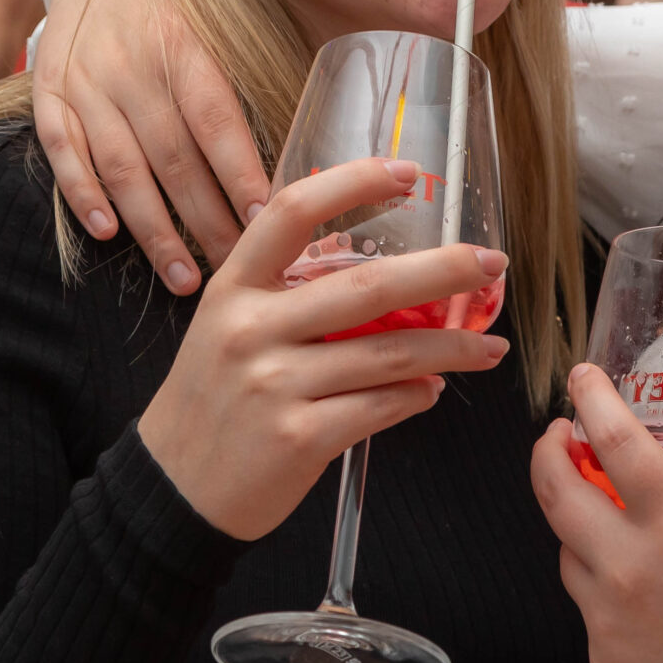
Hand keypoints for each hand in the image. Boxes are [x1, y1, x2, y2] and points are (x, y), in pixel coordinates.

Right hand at [32, 0, 271, 288]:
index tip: (265, 226)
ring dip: (152, 228)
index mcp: (184, 43)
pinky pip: (63, 150)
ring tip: (183, 277)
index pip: (216, 122)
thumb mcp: (225, 10)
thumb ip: (255, 69)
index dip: (239, 176)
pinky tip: (108, 234)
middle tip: (235, 271)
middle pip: (172, 160)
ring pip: (120, 167)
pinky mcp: (50, 88)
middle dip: (206, 224)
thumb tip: (314, 129)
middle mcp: (131, 65)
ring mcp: (85, 80)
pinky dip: (83, 195)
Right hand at [138, 157, 507, 540]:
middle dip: (444, 271)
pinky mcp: (299, 437)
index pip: (292, 212)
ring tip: (487, 347)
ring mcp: (274, 384)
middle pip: (367, 286)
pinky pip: (381, 406)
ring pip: (389, 353)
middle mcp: (251, 328)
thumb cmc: (211, 403)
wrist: (172, 490)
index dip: (353, 182)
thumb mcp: (229, 329)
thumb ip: (287, 295)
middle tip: (491, 264)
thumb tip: (374, 267)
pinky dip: (418, 397)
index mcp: (233, 289)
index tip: (407, 172)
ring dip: (452, 348)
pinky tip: (433, 391)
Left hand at [531, 364, 662, 662]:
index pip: (615, 445)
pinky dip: (598, 581)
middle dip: (547, 452)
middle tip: (561, 434)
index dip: (591, 400)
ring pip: (565, 552)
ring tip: (598, 504)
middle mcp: (632, 574)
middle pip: (555, 494)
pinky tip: (630, 576)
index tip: (581, 377)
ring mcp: (611, 624)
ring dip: (573, 520)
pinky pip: (585, 607)